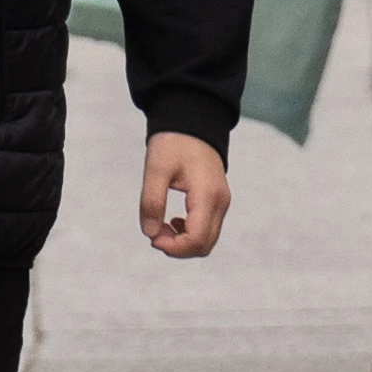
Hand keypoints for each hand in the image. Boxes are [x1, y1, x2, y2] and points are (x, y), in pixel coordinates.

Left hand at [139, 129, 232, 257]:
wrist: (193, 122)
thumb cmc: (174, 142)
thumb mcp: (156, 169)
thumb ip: (151, 202)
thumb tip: (149, 233)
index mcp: (207, 195)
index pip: (197, 239)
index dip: (173, 247)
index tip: (152, 237)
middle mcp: (220, 202)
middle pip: (204, 246)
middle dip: (177, 248)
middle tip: (154, 234)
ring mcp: (222, 202)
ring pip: (207, 240)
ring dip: (183, 243)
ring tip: (161, 227)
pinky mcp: (218, 201)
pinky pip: (208, 229)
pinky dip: (190, 234)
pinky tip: (173, 222)